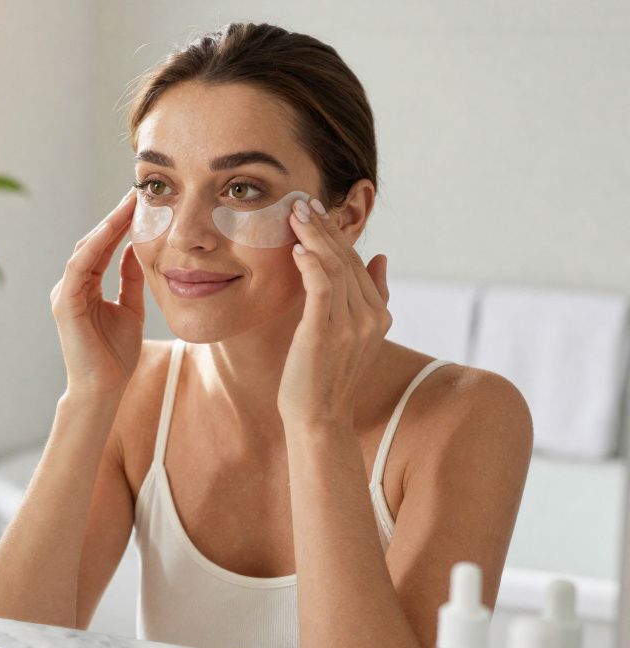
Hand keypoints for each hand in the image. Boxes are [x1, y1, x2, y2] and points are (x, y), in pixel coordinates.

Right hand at [50, 190, 144, 398]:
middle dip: (114, 217)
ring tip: (127, 204)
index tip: (141, 202)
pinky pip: (78, 267)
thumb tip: (137, 248)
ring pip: (84, 249)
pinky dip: (94, 247)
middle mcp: (72, 286)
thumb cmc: (116, 355)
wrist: (104, 388)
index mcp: (86, 287)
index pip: (103, 247)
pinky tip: (111, 230)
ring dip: (106, 225)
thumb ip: (130, 280)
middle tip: (136, 192)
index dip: (121, 224)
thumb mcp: (131, 309)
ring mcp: (65, 293)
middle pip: (93, 242)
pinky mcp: (65, 303)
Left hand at [278, 198, 390, 428]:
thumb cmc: (326, 376)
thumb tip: (380, 258)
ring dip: (313, 237)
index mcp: (379, 314)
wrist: (318, 418)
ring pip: (334, 268)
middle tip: (301, 202)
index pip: (356, 262)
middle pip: (346, 259)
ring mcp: (351, 325)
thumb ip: (371, 296)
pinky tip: (297, 249)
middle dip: (323, 228)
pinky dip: (311, 265)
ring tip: (294, 215)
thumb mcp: (353, 334)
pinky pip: (322, 288)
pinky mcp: (325, 333)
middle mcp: (371, 316)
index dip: (336, 234)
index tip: (315, 211)